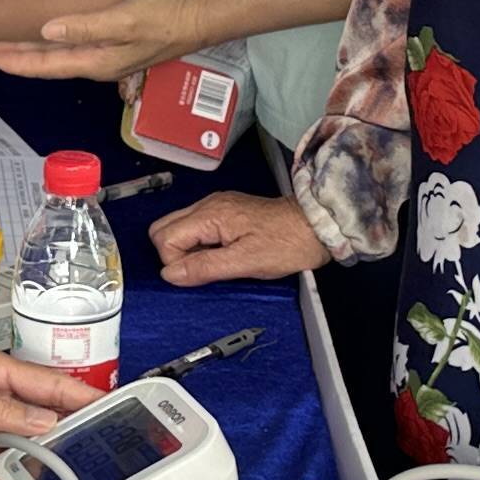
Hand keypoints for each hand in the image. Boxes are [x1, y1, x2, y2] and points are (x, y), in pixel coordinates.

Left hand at [0, 0, 205, 84]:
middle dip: (21, 59)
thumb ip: (85, 27)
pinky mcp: (119, 38)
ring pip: (64, 56)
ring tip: (12, 48)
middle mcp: (104, 60)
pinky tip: (54, 39)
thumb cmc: (169, 13)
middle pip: (53, 63)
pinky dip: (58, 43)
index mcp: (102, 60)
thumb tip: (49, 32)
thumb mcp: (125, 18)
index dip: (19, 62)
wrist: (202, 8)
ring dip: (36, 53)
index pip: (51, 64)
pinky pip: (78, 46)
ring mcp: (112, 52)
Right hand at [151, 190, 329, 286]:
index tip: (200, 273)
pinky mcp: (226, 212)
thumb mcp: (245, 262)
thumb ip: (204, 267)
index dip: (175, 262)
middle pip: (163, 228)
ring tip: (215, 262)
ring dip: (188, 250)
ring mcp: (216, 206)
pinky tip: (221, 254)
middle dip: (174, 254)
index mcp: (210, 214)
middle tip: (202, 268)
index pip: (165, 237)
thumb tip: (169, 275)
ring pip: (179, 228)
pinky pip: (196, 227)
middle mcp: (208, 204)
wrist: (316, 227)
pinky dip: (200, 244)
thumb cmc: (286, 245)